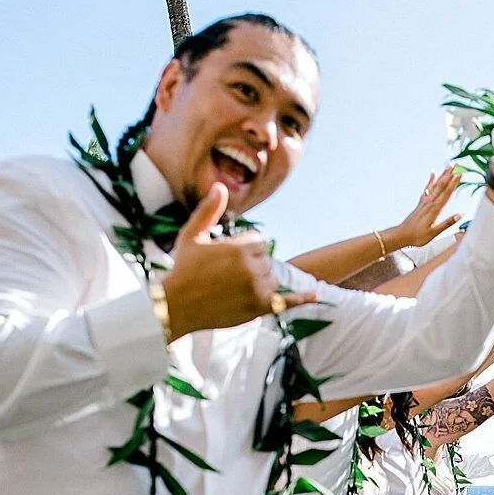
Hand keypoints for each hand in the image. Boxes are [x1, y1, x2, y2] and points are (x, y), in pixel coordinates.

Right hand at [161, 184, 316, 336]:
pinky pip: (287, 302)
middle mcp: (251, 267)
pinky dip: (302, 299)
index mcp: (238, 248)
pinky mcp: (260, 308)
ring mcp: (257, 289)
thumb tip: (220, 186)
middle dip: (250, 267)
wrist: (176, 306)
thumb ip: (208, 210)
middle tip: (225, 278)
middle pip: (266, 261)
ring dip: (258, 284)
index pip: (258, 243)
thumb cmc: (183, 269)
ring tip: (231, 290)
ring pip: (272, 280)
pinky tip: (317, 296)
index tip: (225, 261)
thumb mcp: (192, 235)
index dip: (243, 250)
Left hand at [391, 166, 461, 247]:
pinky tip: (433, 174)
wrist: (402, 235)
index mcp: (435, 209)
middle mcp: (430, 202)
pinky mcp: (421, 202)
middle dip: (450, 174)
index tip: (461, 174)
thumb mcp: (435, 232)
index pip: (447, 193)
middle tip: (457, 165)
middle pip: (442, 185)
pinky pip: (427, 188)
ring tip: (449, 166)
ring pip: (436, 185)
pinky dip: (431, 180)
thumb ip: (447, 223)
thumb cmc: (417, 235)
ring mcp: (425, 201)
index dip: (455, 183)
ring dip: (443, 175)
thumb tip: (459, 215)